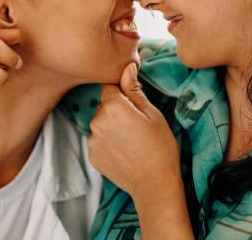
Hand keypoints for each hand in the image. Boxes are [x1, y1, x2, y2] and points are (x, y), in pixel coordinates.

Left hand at [88, 63, 193, 239]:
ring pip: (101, 123)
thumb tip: (127, 66)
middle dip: (117, 109)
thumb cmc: (160, 146)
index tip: (134, 101)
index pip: (109, 86)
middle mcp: (96, 121)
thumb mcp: (152, 113)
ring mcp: (92, 140)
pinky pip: (99, 140)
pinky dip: (109, 142)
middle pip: (104, 105)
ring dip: (112, 126)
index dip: (122, 91)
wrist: (155, 184)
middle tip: (137, 124)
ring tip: (132, 140)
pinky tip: (125, 151)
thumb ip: (133, 89)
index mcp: (112, 106)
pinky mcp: (92, 156)